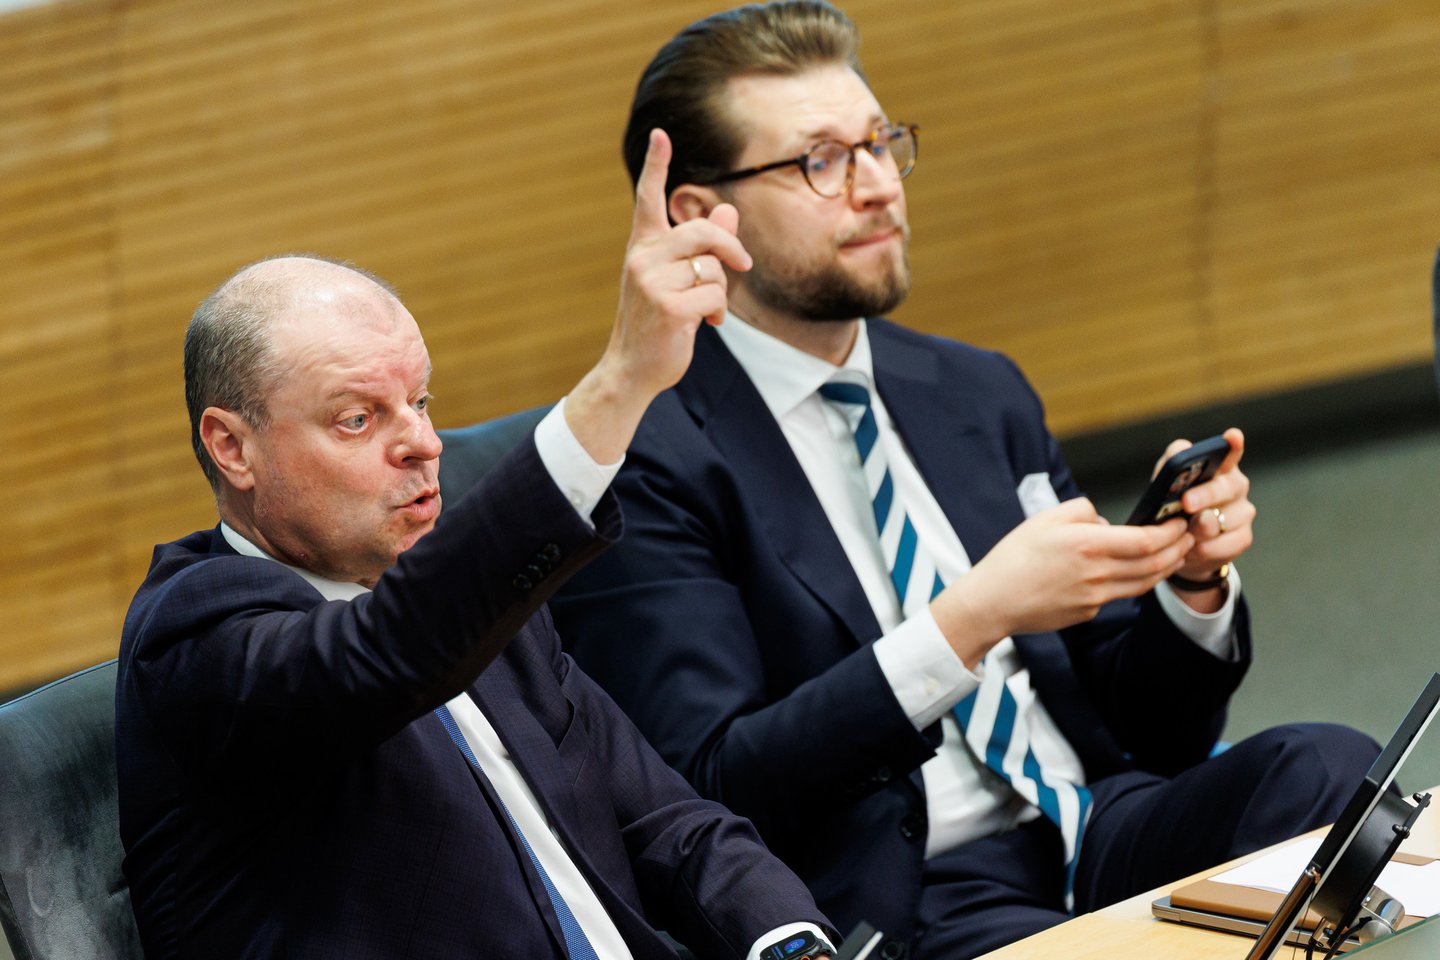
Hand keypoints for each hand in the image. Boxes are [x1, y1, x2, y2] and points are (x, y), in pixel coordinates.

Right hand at [565, 128, 751, 462]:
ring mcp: (652, 282)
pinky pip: (714, 294)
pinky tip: (705, 325)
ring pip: (712, 268)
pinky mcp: (668, 307)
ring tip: (707, 311)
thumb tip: (727, 212)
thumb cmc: (658, 323)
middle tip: (744, 267)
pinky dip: (717, 311)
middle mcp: (643, 258)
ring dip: (720, 292)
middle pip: (702, 232)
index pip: (649, 199)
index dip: (656, 165)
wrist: (633, 369)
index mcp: (643, 247)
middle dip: (729, 249)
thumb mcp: (679, 281)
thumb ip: (703, 249)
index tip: (661, 134)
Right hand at [931, 497, 1193, 666]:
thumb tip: (1104, 520)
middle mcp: (1098, 573)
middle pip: (1154, 564)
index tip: (1181, 522)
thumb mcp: (1045, 518)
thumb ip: (1082, 510)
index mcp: (1088, 545)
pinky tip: (1134, 572)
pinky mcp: (1088, 612)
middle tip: (1189, 536)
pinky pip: (1118, 595)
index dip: (1171, 532)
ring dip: (1165, 568)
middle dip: (1178, 549)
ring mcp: (1095, 597)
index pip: (1146, 540)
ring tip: (1173, 554)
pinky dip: (1134, 582)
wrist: (993, 601)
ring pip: (1144, 583)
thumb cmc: (1014, 557)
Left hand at [1163, 426, 1255, 609]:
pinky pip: (1224, 545)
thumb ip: (1171, 465)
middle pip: (1226, 487)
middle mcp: (1236, 486)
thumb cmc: (1172, 507)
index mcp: (1219, 468)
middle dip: (1205, 495)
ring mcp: (1243, 512)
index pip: (1229, 453)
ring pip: (1224, 520)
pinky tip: (1192, 549)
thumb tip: (1180, 453)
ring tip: (1182, 533)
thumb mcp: (1165, 484)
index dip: (1232, 445)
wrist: (1180, 546)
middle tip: (1187, 502)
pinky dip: (1204, 549)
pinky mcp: (1243, 537)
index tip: (1232, 436)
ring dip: (1199, 529)